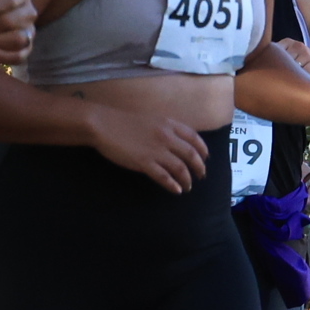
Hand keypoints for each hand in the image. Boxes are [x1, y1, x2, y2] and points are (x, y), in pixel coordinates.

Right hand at [84, 106, 208, 193]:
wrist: (104, 124)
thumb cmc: (124, 121)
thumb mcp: (151, 119)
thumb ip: (165, 129)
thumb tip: (176, 141)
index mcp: (169, 124)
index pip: (194, 138)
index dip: (203, 150)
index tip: (205, 158)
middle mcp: (167, 137)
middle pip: (191, 155)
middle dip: (199, 168)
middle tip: (200, 176)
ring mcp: (156, 150)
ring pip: (180, 168)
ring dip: (187, 180)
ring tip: (187, 187)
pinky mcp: (144, 162)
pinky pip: (164, 177)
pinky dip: (173, 185)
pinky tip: (176, 190)